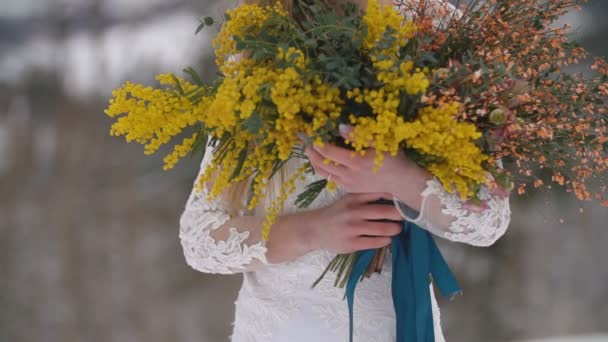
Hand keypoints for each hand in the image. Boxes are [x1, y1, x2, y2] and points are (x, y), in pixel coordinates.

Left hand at [303, 125, 431, 204]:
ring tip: (311, 153)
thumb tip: (340, 126)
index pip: (328, 152)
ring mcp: (348, 184)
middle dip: (311, 153)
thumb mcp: (380, 143)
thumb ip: (359, 135)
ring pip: (324, 174)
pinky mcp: (349, 189)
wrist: (401, 182)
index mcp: (356, 162)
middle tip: (305, 143)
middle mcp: (349, 175)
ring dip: (314, 162)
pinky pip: (332, 179)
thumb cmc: (393, 159)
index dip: (317, 143)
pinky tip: (324, 162)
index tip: (311, 134)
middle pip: (321, 164)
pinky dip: (324, 170)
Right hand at [304, 192, 402, 252]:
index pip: (378, 194)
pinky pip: (373, 242)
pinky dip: (384, 240)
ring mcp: (352, 228)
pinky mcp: (351, 243)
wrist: (314, 229)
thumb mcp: (347, 200)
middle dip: (398, 215)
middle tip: (405, 217)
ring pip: (381, 229)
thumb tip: (391, 197)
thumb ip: (365, 198)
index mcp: (353, 199)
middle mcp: (353, 212)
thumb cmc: (335, 214)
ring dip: (394, 229)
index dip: (394, 197)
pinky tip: (387, 239)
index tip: (404, 200)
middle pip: (383, 212)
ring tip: (398, 229)